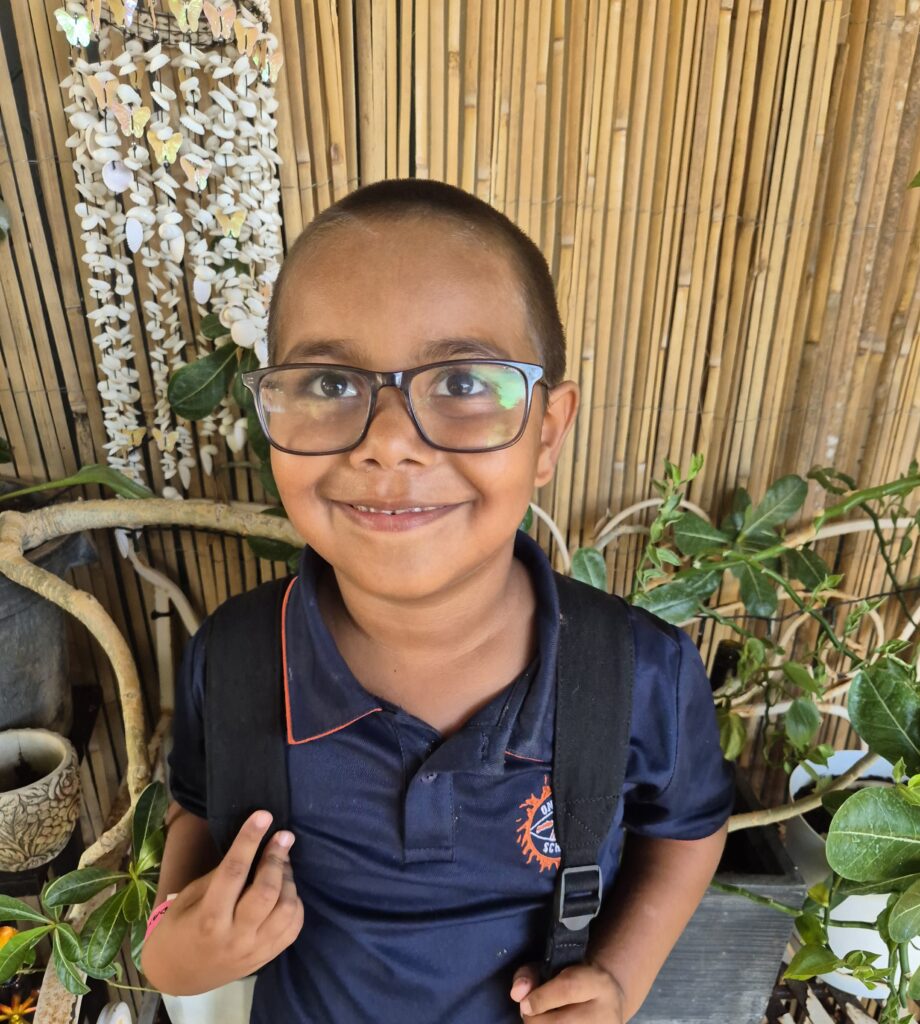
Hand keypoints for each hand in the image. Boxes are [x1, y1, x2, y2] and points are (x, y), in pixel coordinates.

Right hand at [141, 810, 304, 994]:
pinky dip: (295, 902)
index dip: (250, 840)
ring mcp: (254, 950)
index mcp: (208, 918)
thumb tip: (252, 848)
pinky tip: (286, 890)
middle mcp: (234, 936)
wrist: (178, 976)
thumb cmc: (178, 928)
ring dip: (288, 880)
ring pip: (286, 909)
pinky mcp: (267, 957)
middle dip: (277, 858)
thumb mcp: (189, 898)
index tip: (264, 816)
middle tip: (282, 836)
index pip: (233, 873)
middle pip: (267, 892)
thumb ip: (220, 876)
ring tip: (282, 864)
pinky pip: (293, 927)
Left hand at [510, 959, 625, 1021]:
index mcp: (598, 982)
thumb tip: (516, 993)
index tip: (524, 1004)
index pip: (568, 989)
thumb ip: (530, 974)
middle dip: (535, 1021)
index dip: (540, 998)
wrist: (607, 1001)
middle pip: (560, 1023)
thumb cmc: (573, 981)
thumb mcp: (553, 967)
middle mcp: (607, 1011)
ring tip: (541, 1020)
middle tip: (529, 1014)